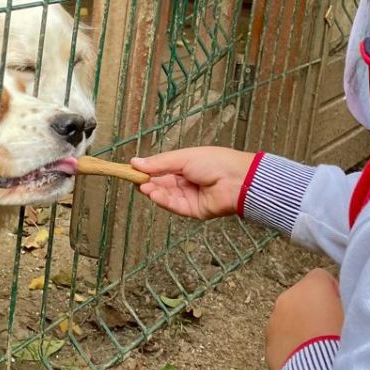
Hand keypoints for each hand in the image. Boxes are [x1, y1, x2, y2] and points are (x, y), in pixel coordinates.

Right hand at [132, 146, 257, 219]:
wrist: (238, 179)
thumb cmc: (216, 162)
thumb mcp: (183, 158)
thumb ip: (159, 163)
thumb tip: (135, 162)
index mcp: (185, 166)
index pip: (161, 169)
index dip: (146, 170)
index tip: (131, 169)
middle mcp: (186, 182)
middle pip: (161, 184)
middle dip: (147, 182)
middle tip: (133, 179)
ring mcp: (190, 197)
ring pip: (166, 196)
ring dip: (154, 192)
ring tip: (144, 186)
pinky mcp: (194, 211)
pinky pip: (175, 206)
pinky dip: (163, 201)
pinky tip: (154, 194)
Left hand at [266, 268, 342, 369]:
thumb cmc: (342, 344)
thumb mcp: (354, 317)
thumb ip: (345, 304)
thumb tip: (342, 306)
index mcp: (311, 287)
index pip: (322, 277)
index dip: (333, 293)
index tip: (341, 309)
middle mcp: (288, 298)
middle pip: (303, 297)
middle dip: (315, 309)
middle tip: (331, 331)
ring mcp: (274, 320)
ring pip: (290, 317)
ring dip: (302, 326)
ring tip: (318, 348)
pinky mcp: (268, 342)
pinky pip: (282, 337)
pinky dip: (291, 343)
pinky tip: (306, 358)